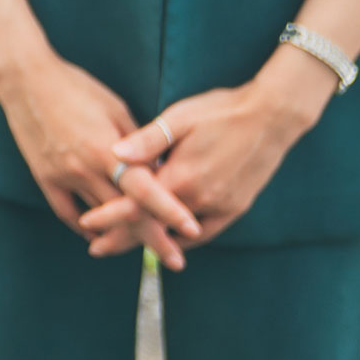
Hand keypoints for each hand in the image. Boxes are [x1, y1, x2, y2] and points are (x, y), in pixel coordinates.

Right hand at [0, 40, 198, 269]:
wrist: (25, 80)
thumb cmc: (77, 88)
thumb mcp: (116, 109)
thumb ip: (138, 144)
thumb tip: (157, 171)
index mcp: (107, 150)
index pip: (145, 190)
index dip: (171, 212)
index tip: (193, 230)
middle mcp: (86, 169)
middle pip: (126, 214)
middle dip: (154, 238)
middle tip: (176, 260)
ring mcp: (63, 176)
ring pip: (99, 219)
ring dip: (122, 235)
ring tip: (143, 249)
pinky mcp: (45, 178)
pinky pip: (68, 213)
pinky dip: (85, 226)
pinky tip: (98, 234)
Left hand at [82, 47, 330, 257]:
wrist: (272, 117)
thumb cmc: (221, 111)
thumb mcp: (180, 118)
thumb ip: (147, 140)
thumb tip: (114, 153)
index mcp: (180, 177)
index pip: (136, 205)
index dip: (109, 217)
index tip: (87, 225)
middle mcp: (200, 199)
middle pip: (154, 227)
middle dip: (124, 239)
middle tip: (97, 248)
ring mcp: (220, 206)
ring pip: (179, 233)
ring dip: (153, 240)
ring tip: (128, 245)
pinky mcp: (236, 207)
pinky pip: (205, 232)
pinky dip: (184, 238)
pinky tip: (171, 239)